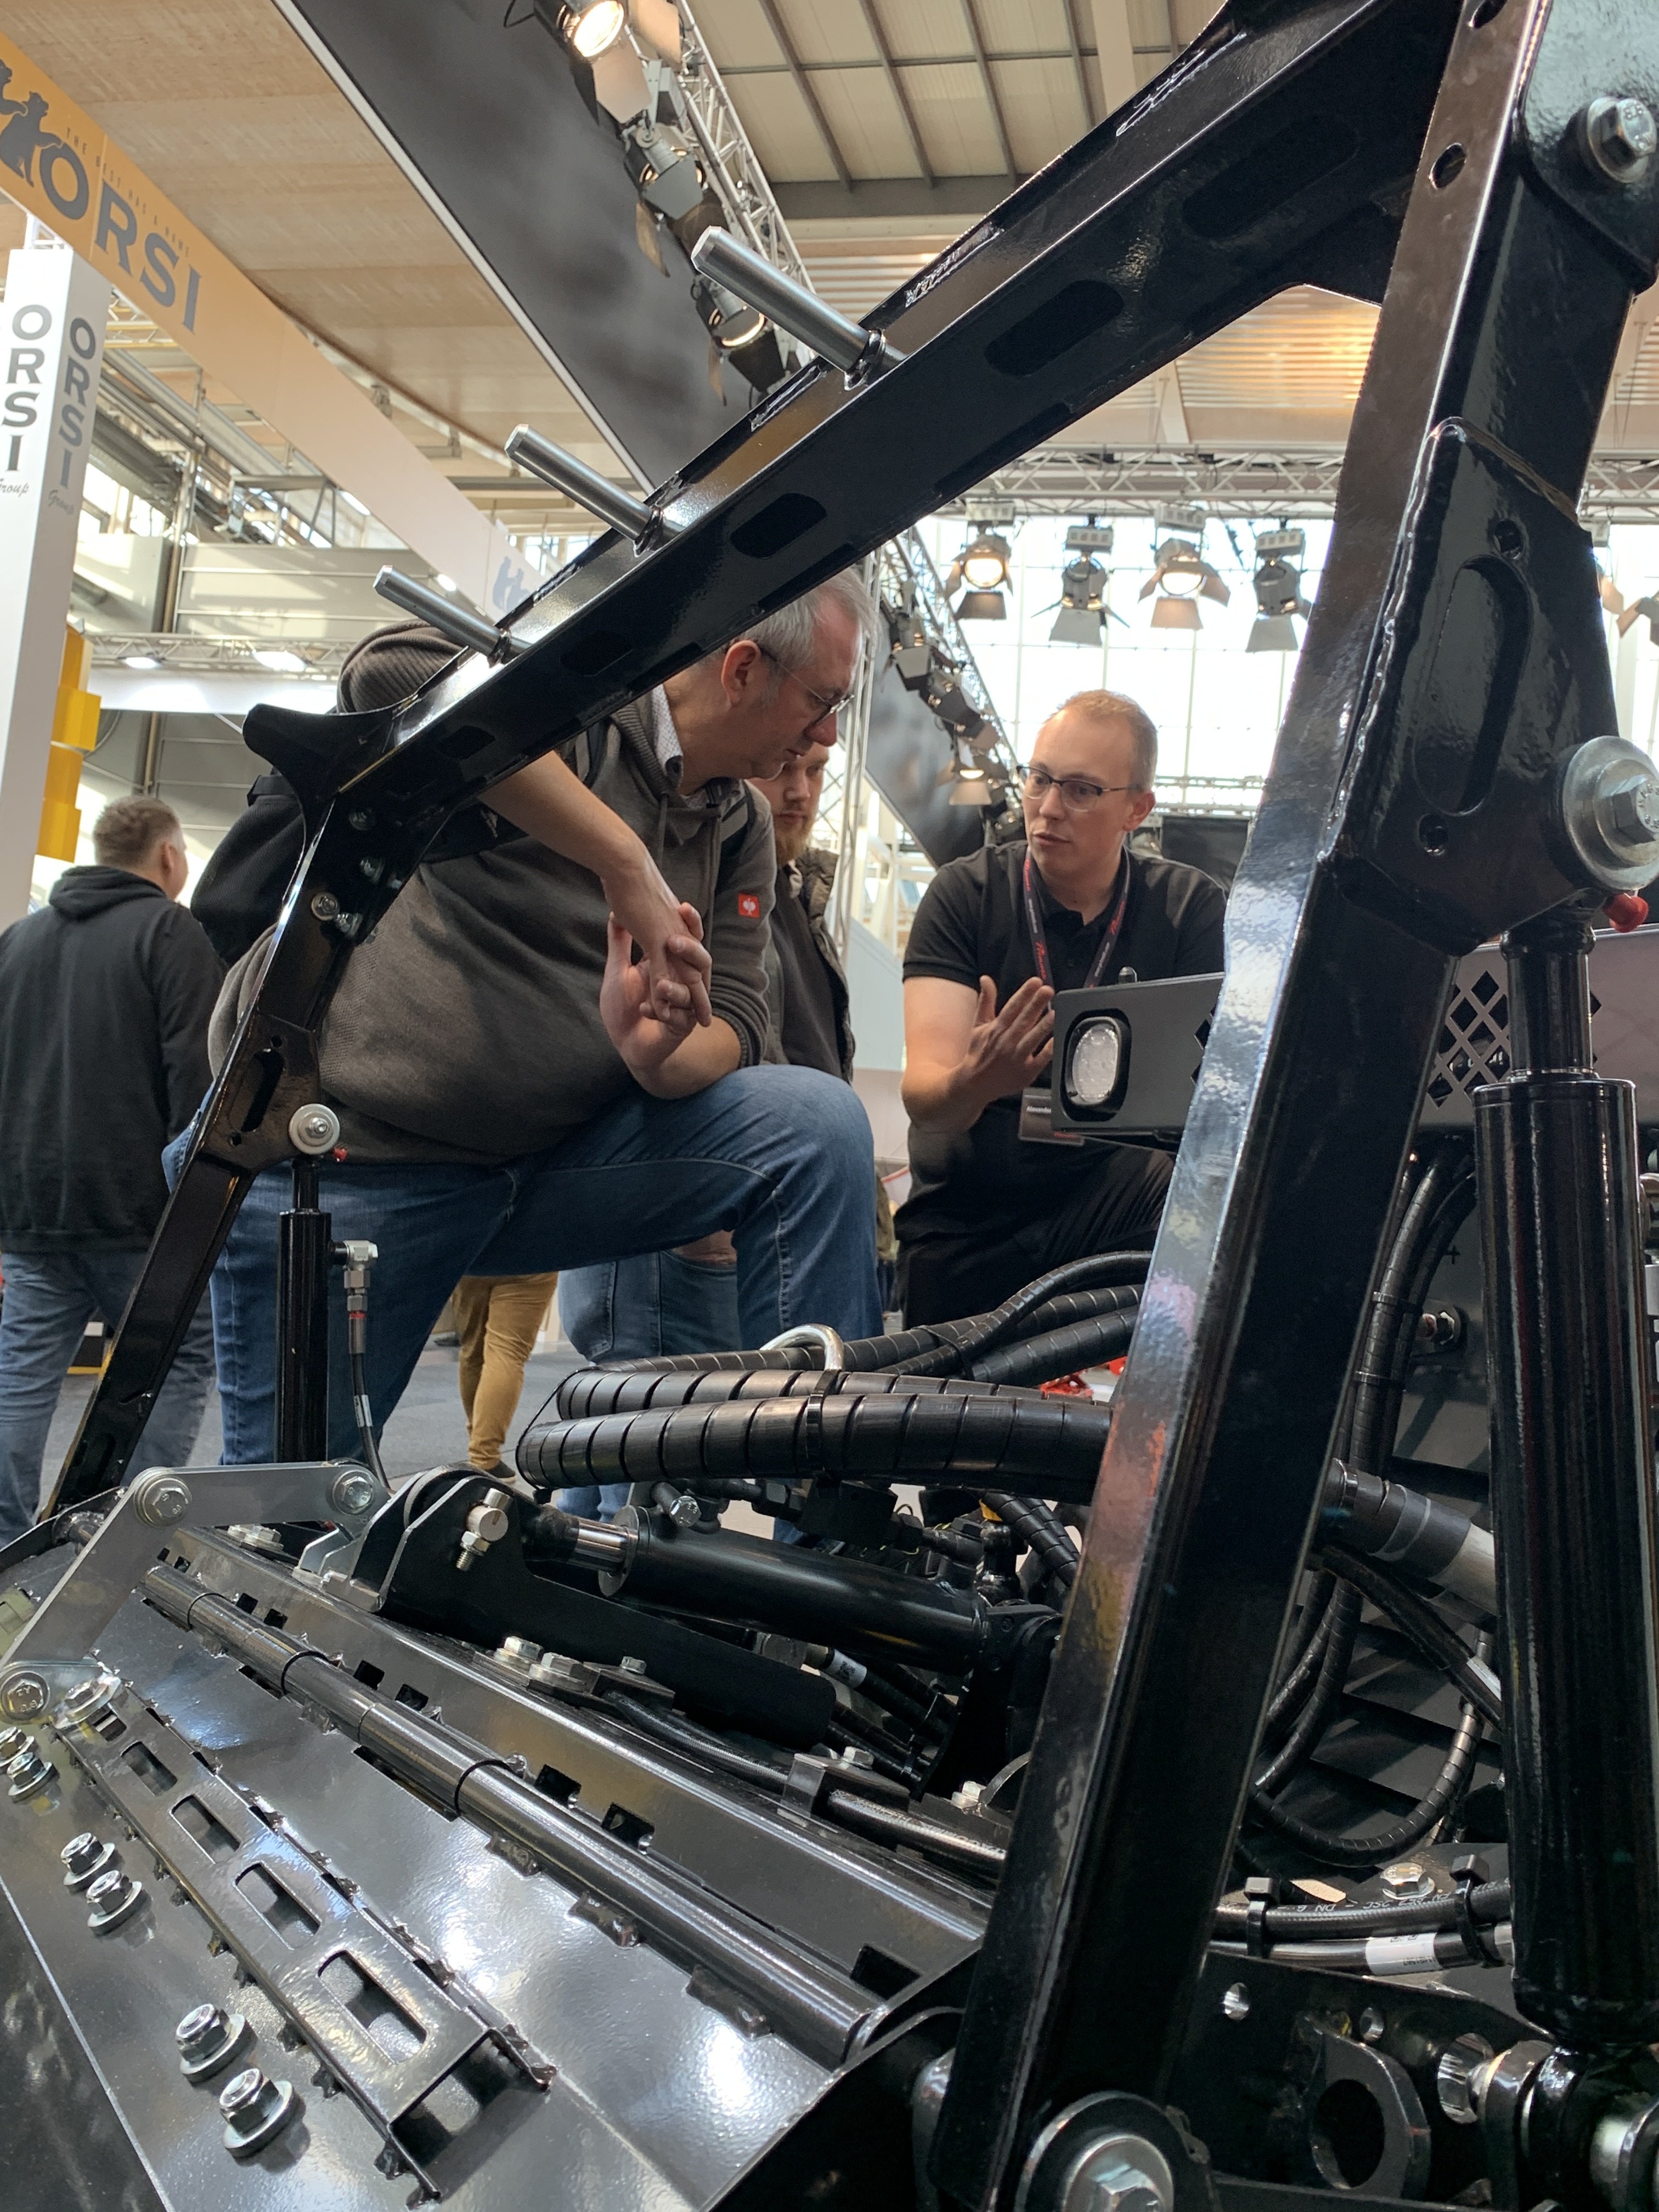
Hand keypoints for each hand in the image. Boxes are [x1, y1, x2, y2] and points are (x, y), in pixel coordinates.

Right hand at [599, 853, 711, 1034]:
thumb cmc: (628, 877)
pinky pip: (664, 974)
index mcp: (678, 926)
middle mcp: (680, 934)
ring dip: (691, 1003)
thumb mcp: (636, 903)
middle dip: (702, 998)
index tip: (698, 995)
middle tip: (707, 1020)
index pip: (692, 958)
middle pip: (697, 972)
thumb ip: (636, 916)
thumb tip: (626, 915)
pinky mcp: (657, 940)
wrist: (626, 865)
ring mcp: (671, 938)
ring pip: (686, 977)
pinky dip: (663, 996)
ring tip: (697, 1024)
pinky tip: (661, 1013)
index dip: (696, 979)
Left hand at [600, 915, 696, 1085]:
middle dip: (690, 951)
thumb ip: (619, 942)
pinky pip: (681, 1019)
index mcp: (672, 965)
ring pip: (694, 991)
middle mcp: (684, 983)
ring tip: (660, 985)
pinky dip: (663, 1012)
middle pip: (701, 961)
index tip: (682, 906)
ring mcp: (685, 1006)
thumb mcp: (617, 970)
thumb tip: (615, 913)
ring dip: (676, 988)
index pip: (687, 940)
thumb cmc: (622, 1007)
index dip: (689, 924)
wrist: (623, 1044)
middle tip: (672, 942)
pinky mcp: (680, 1027)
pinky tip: (646, 1009)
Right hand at [953, 974, 1053, 1111]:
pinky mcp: (1025, 1072)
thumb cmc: (979, 1052)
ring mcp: (1016, 1058)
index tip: (1035, 982)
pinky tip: (1056, 1039)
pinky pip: (1040, 1059)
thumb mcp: (978, 1025)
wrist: (974, 1083)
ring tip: (1055, 1013)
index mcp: (996, 1029)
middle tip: (1047, 990)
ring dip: (1043, 1025)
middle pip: (1023, 1020)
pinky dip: (1048, 1050)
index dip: (1024, 994)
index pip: (1012, 1007)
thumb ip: (986, 1001)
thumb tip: (986, 979)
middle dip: (1036, 1004)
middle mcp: (1006, 1042)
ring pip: (1032, 1039)